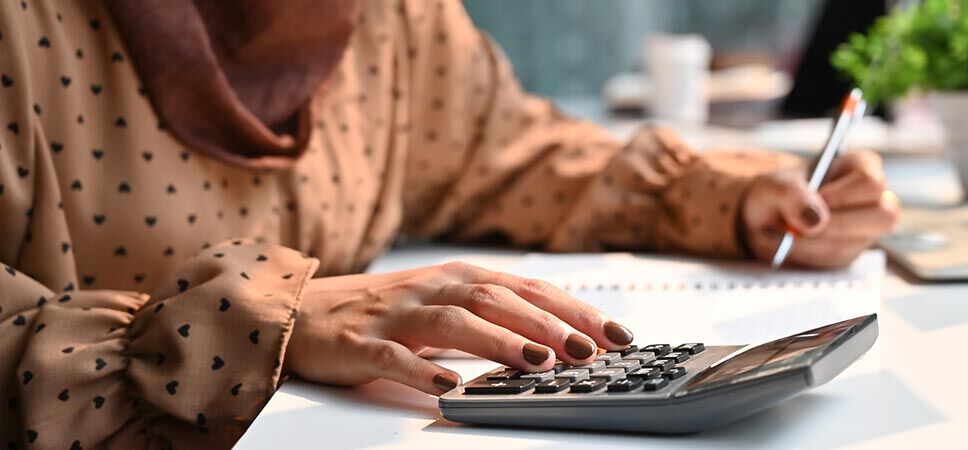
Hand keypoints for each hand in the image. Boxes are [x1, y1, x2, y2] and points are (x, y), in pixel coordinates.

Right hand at [284, 262, 634, 394]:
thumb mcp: (447, 306)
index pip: (529, 289)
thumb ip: (496, 316)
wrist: (303, 312)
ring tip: (537, 361)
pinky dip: (422, 370)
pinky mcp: (361, 343)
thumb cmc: (386, 312)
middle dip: (548, 324)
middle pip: (498, 298)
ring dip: (499, 341)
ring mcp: (397, 314)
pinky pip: (393, 357)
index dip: (575, 310)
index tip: (616, 334)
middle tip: (588, 350)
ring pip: (454, 321)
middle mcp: (433, 288)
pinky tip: (447, 386)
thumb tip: (562, 340)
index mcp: (459, 278)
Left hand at [740, 150, 898, 267]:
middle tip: (800, 226)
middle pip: (883, 217)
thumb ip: (791, 194)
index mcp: (860, 168)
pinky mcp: (850, 254)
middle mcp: (871, 200)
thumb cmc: (776, 193)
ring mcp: (864, 231)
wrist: (764, 220)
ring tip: (785, 235)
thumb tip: (815, 219)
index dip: (845, 195)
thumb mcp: (773, 185)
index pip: (872, 182)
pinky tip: (789, 247)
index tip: (818, 197)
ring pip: (853, 245)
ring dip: (813, 245)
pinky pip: (836, 264)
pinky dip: (808, 258)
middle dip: (836, 226)